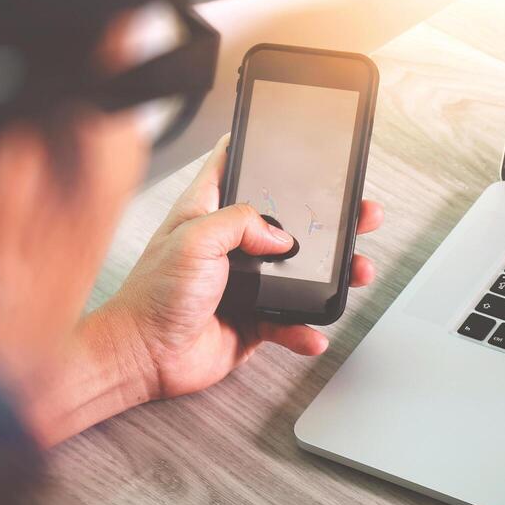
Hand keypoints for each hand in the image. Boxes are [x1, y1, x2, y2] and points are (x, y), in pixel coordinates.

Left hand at [103, 133, 383, 400]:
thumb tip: (282, 235)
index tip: (298, 146)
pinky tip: (312, 331)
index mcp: (209, 213)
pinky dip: (306, 329)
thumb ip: (240, 223)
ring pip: (302, 273)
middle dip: (328, 219)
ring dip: (334, 276)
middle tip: (358, 213)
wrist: (146, 357)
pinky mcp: (255, 320)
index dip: (266, 155)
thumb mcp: (193, 239)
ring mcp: (246, 284)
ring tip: (356, 271)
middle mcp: (231, 246)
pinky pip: (292, 321)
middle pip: (289, 222)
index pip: (239, 170)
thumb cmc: (152, 297)